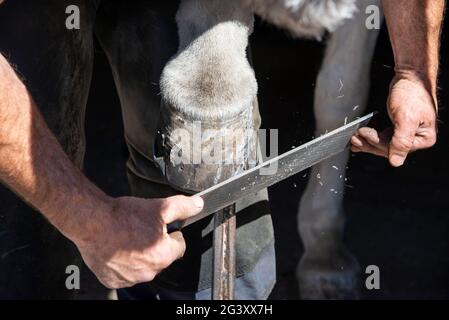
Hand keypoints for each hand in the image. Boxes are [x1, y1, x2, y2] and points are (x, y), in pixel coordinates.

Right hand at [67, 195, 202, 288]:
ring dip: (140, 254)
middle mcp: (148, 272)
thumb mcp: (159, 206)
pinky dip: (124, 263)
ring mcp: (129, 279)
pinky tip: (118, 248)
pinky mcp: (113, 281)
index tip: (163, 227)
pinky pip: (125, 273)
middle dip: (156, 244)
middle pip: (161, 258)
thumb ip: (183, 207)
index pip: (179, 246)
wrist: (92, 222)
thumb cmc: (123, 216)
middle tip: (143, 229)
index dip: (173, 234)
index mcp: (163, 256)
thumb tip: (198, 205)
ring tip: (129, 237)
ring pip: (143, 266)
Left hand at [351, 74, 436, 166]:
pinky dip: (370, 138)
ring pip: (382, 144)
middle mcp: (415, 138)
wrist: (410, 77)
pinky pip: (381, 137)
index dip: (377, 143)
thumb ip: (401, 141)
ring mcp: (405, 133)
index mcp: (423, 139)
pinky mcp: (396, 127)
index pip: (396, 149)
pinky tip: (360, 139)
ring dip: (367, 142)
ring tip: (355, 139)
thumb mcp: (406, 118)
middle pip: (388, 149)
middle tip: (355, 138)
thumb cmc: (412, 93)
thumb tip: (396, 161)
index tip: (364, 134)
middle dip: (369, 144)